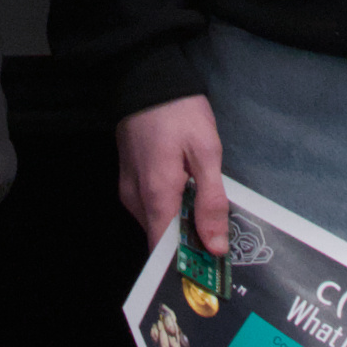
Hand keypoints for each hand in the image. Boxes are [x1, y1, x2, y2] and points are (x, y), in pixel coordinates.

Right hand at [117, 93, 229, 255]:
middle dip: (189, 242)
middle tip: (219, 235)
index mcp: (156, 196)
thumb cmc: (179, 112)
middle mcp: (136, 199)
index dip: (187, 264)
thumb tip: (215, 247)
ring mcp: (128, 189)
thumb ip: (210, 201)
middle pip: (162, 238)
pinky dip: (170, 207)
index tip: (211, 271)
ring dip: (181, 222)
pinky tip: (188, 191)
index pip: (165, 251)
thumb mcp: (206, 151)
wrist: (146, 76)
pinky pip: (150, 206)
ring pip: (156, 222)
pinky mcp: (128, 178)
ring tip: (207, 208)